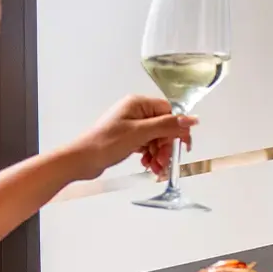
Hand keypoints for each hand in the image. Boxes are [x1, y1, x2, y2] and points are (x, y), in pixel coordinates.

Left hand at [70, 95, 196, 180]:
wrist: (81, 159)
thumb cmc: (105, 143)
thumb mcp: (140, 133)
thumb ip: (167, 125)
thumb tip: (191, 119)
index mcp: (139, 104)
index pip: (169, 112)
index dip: (178, 129)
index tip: (183, 146)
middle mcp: (136, 112)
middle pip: (164, 127)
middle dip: (166, 146)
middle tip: (164, 161)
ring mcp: (132, 125)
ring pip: (156, 138)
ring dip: (159, 153)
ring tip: (155, 167)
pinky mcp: (128, 138)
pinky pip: (147, 145)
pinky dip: (150, 155)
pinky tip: (148, 165)